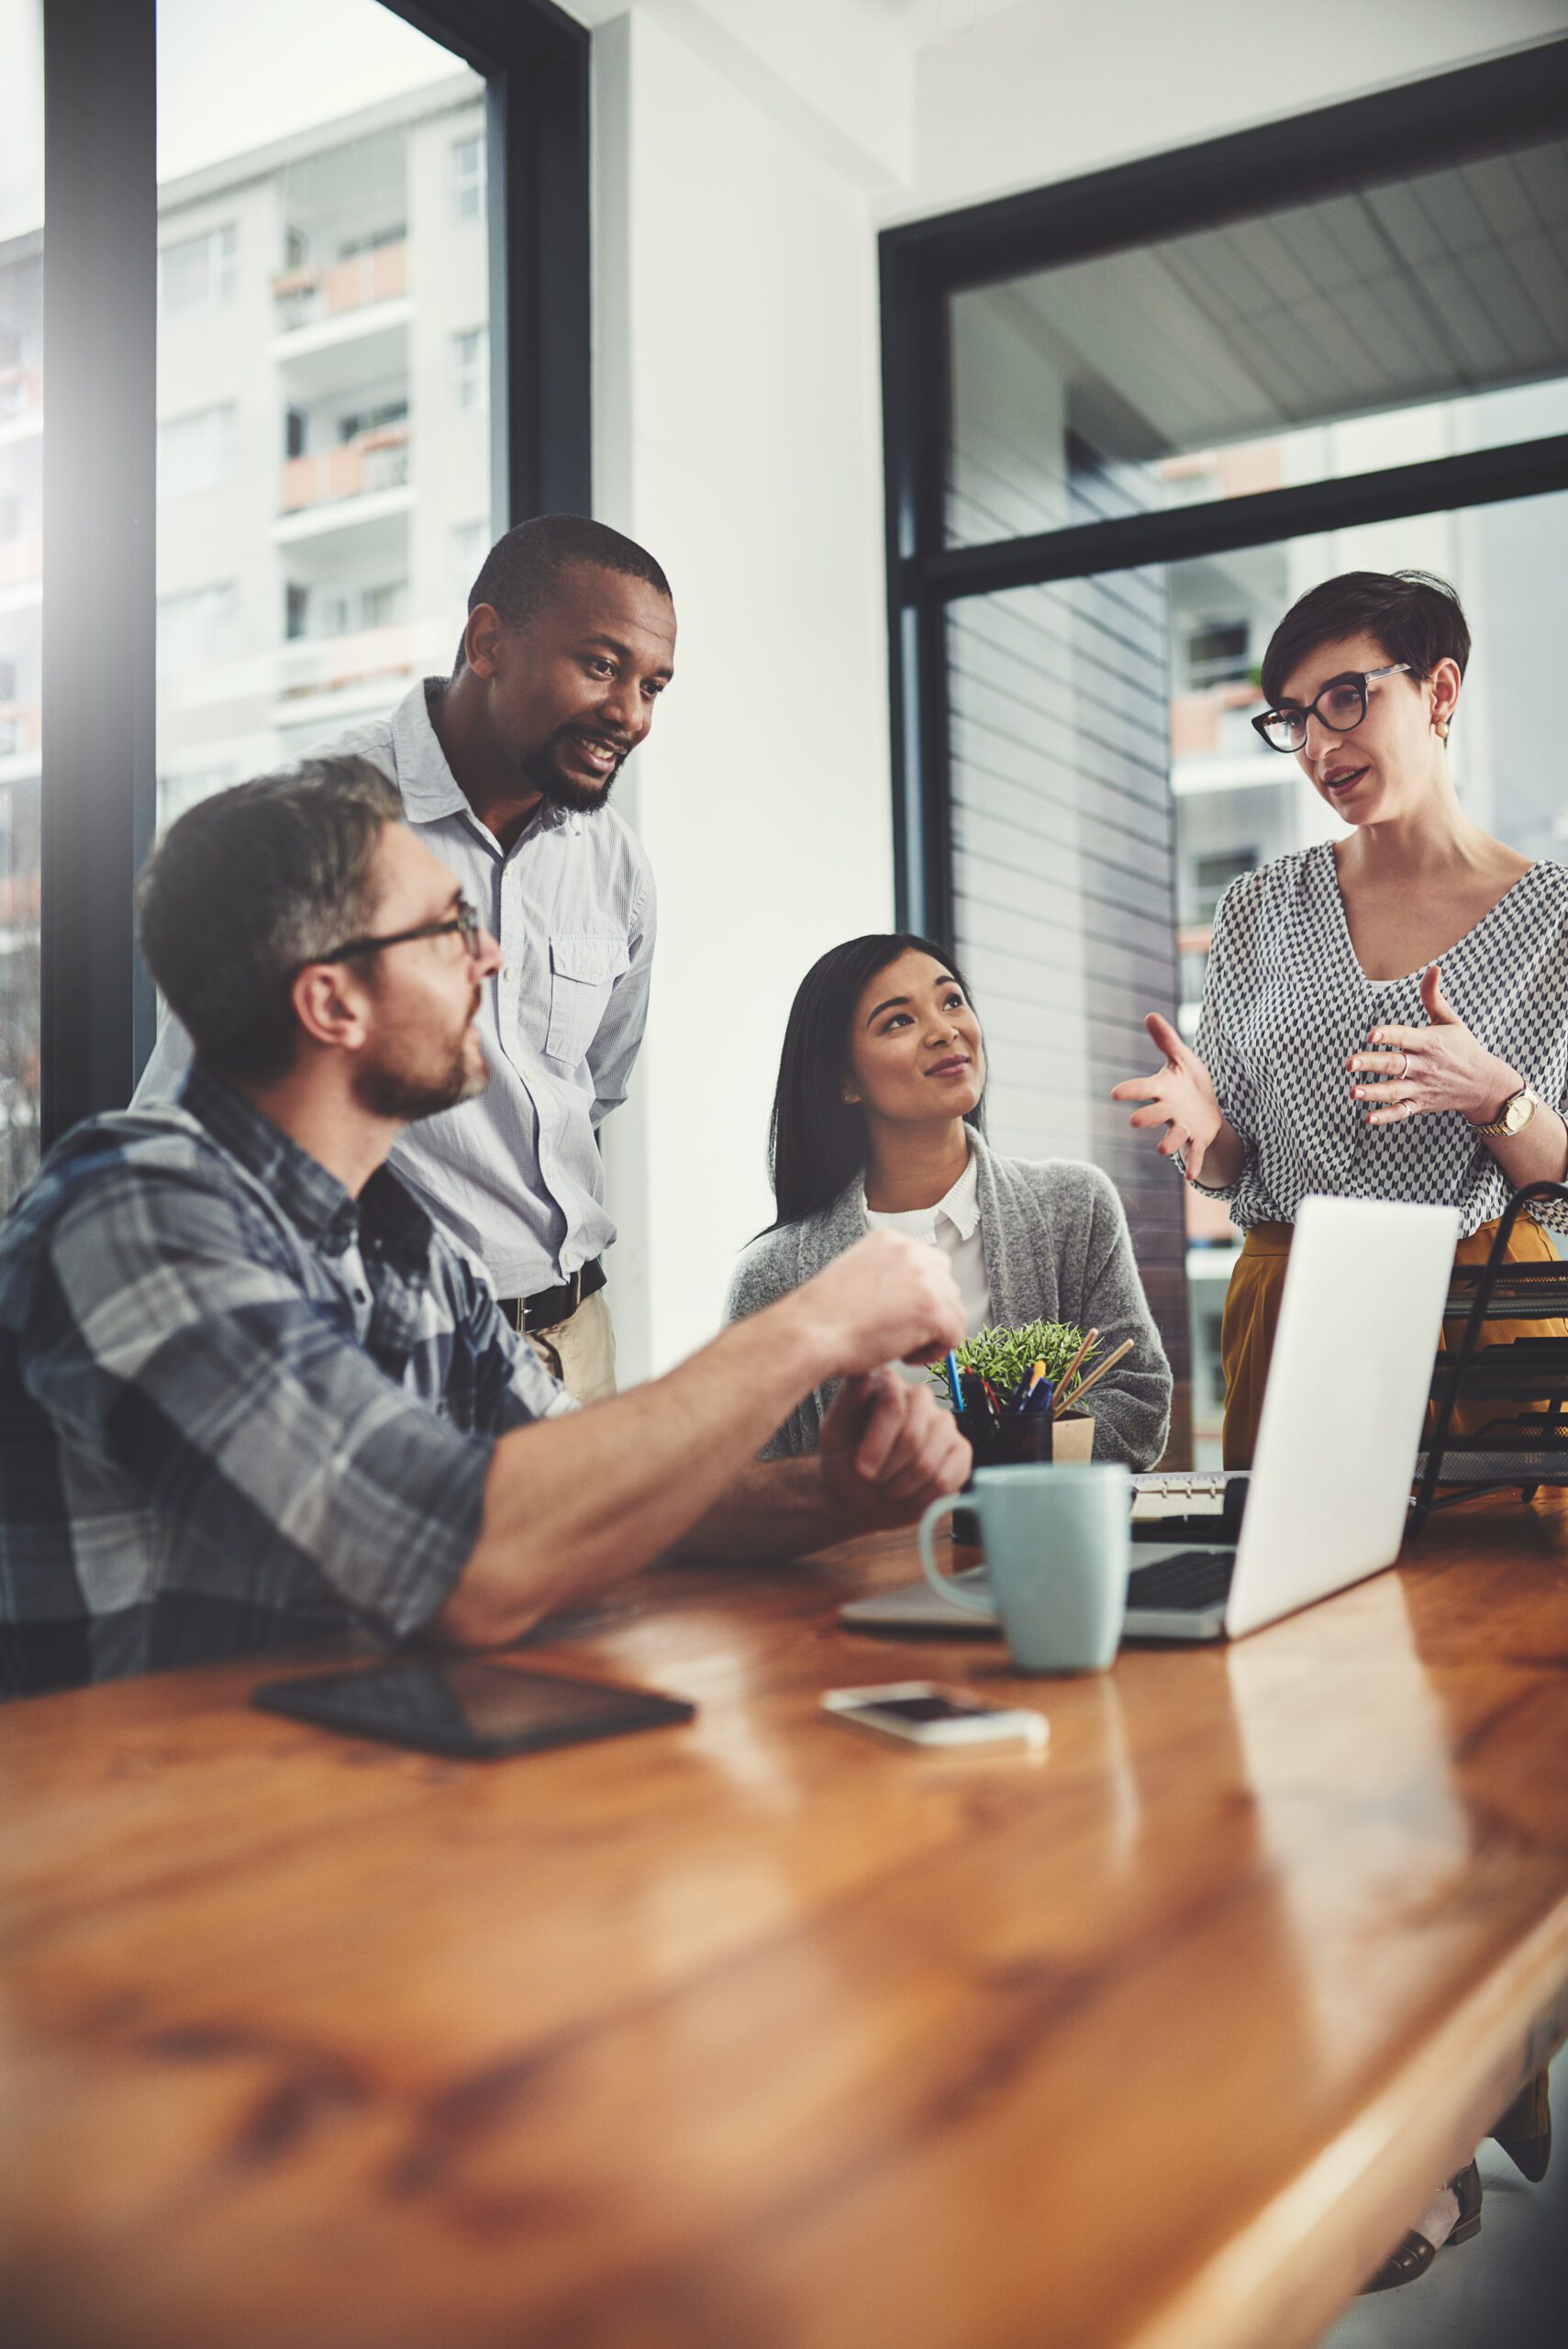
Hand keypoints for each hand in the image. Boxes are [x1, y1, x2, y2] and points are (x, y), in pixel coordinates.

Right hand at [797, 1231, 965, 1376]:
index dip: (920, 1295)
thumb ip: (886, 1277)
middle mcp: (911, 1252)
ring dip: (932, 1334)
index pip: (929, 1264)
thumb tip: (909, 1299)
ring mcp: (925, 1279)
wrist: (810, 1332)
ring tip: (899, 1346)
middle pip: (946, 1285)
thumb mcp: (855, 1275)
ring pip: (954, 1312)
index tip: (903, 1314)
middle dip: (930, 1313)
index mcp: (889, 1240)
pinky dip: (934, 1353)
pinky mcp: (934, 1310)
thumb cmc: (821, 1316)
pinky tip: (904, 1355)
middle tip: (900, 1333)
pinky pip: (954, 1336)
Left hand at [819, 1371, 971, 1529]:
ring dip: (903, 1485)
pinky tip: (909, 1494)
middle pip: (913, 1435)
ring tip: (888, 1489)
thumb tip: (863, 1375)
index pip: (893, 1405)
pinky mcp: (960, 1449)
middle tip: (874, 1481)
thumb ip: (846, 1403)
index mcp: (889, 1384)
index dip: (878, 1444)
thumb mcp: (834, 1434)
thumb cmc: (845, 1460)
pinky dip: (924, 1495)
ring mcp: (944, 1422)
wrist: (862, 1495)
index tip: (862, 1471)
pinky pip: (948, 1476)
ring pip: (929, 1460)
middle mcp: (920, 1396)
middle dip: (889, 1468)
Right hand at [1111, 1012, 1223, 1183]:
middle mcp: (1169, 1110)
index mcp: (1163, 1090)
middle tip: (1135, 1122)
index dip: (1131, 1091)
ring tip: (1162, 1150)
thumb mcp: (1181, 1058)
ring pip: (1174, 1136)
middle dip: (1147, 1118)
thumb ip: (1166, 1040)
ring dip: (1169, 1143)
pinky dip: (1193, 1163)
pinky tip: (1192, 1177)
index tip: (1115, 1093)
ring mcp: (1183, 1126)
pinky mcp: (1199, 1139)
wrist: (1207, 1108)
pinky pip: (1195, 1152)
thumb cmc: (1189, 1082)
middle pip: (1156, 1115)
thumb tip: (1150, 1014)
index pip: (1144, 1089)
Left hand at [1346, 963, 1521, 1127]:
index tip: (1371, 1034)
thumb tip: (1433, 968)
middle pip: (1395, 1065)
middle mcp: (1425, 1066)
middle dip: (1372, 1064)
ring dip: (1373, 1093)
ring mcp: (1422, 1087)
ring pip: (1395, 1091)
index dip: (1389, 1035)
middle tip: (1350, 1063)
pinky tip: (1367, 1118)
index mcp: (1430, 1042)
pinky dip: (1386, 1116)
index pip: (1406, 1037)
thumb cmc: (1463, 1047)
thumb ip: (1433, 997)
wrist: (1484, 1084)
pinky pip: (1401, 1112)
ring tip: (1352, 1092)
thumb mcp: (1451, 1021)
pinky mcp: (1420, 1104)